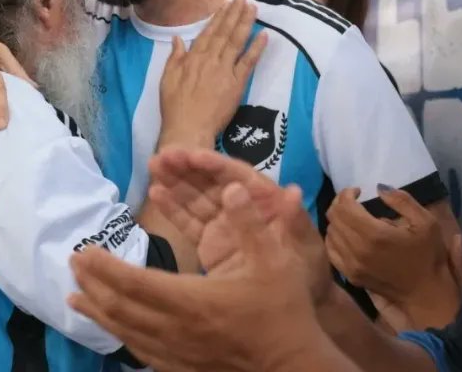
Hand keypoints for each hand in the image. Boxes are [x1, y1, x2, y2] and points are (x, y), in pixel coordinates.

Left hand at [69, 183, 327, 371]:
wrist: (294, 367)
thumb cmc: (282, 312)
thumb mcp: (275, 261)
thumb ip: (250, 224)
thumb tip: (233, 187)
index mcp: (191, 300)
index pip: (133, 282)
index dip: (104, 266)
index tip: (83, 251)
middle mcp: (176, 329)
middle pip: (120, 307)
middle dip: (92, 284)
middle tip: (71, 265)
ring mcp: (177, 353)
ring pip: (124, 332)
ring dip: (97, 312)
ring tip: (74, 296)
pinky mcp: (181, 368)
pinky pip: (140, 353)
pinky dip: (118, 336)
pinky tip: (110, 329)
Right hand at [147, 147, 333, 305]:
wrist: (302, 306)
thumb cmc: (309, 272)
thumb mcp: (305, 248)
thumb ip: (295, 222)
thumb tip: (292, 190)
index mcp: (265, 201)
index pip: (237, 176)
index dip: (214, 164)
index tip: (192, 155)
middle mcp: (242, 206)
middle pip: (211, 182)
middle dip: (186, 167)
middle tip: (161, 156)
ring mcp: (224, 224)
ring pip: (196, 198)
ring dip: (175, 181)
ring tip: (153, 165)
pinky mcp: (210, 242)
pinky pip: (190, 222)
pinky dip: (173, 208)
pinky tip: (156, 193)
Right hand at [157, 0, 265, 148]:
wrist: (188, 128)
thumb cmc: (174, 106)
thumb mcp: (167, 78)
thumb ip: (174, 57)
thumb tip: (178, 39)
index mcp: (193, 57)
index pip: (209, 31)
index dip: (220, 16)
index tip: (228, 2)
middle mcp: (210, 59)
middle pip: (225, 32)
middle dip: (235, 13)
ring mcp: (225, 70)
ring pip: (237, 41)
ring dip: (245, 23)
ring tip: (253, 8)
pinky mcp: (236, 84)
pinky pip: (248, 62)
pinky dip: (256, 48)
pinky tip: (264, 35)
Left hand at [325, 187, 461, 310]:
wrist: (426, 294)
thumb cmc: (428, 256)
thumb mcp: (427, 223)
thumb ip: (402, 201)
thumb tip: (378, 188)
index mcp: (375, 235)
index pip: (344, 206)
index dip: (346, 193)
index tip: (358, 191)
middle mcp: (357, 249)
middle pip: (333, 217)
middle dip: (340, 204)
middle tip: (353, 201)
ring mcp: (351, 264)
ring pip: (330, 232)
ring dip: (337, 220)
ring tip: (351, 217)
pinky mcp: (349, 275)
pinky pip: (331, 250)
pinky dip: (334, 237)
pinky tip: (346, 235)